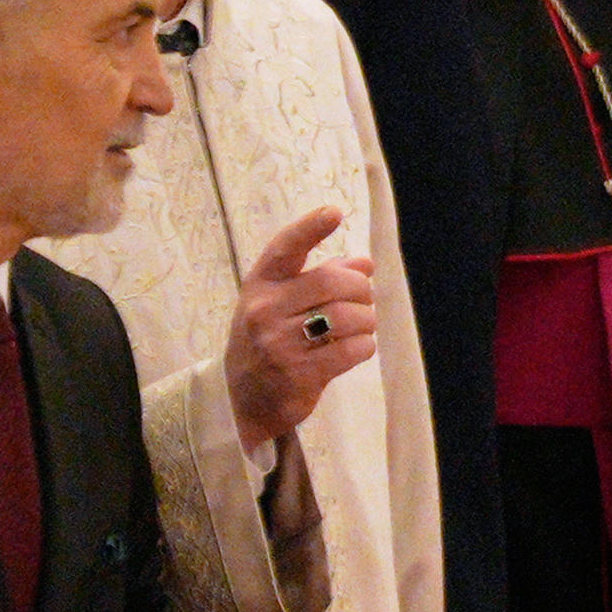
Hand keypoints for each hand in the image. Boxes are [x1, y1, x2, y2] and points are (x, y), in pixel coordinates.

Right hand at [226, 207, 380, 449]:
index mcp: (259, 285)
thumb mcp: (280, 304)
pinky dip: (365, 345)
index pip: (285, 248)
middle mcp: (265, 310)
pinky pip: (351, 349)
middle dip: (361, 288)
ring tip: (363, 325)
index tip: (334, 212)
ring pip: (347, 316)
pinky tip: (359, 346)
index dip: (310, 228)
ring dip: (367, 320)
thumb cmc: (268, 341)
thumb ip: (320, 278)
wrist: (244, 399)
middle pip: (332, 282)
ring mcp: (280, 343)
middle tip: (365, 299)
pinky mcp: (300, 374)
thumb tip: (365, 262)